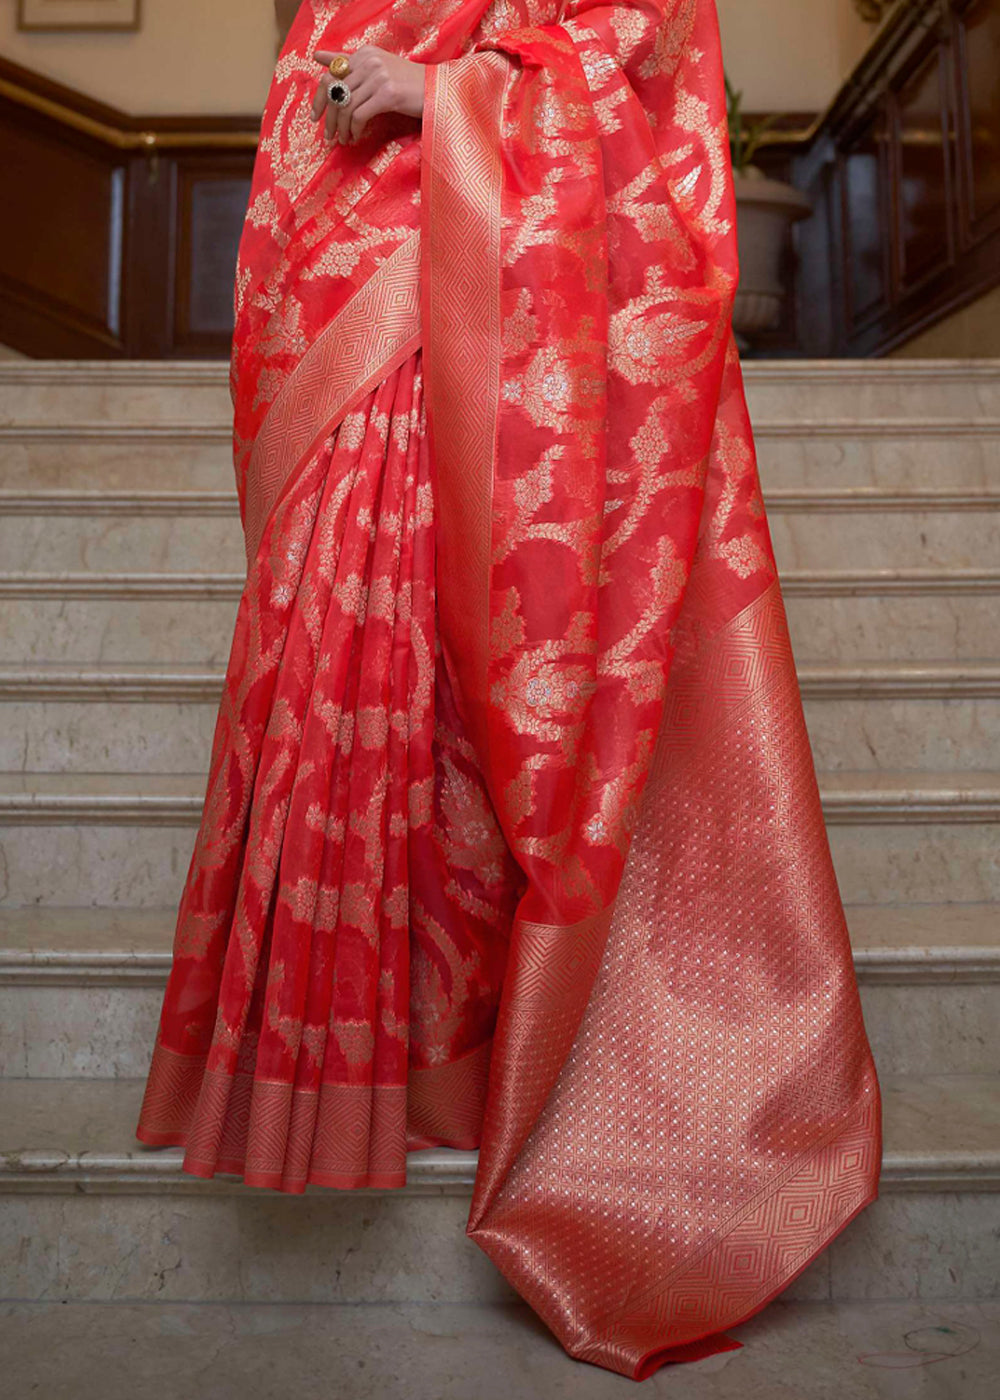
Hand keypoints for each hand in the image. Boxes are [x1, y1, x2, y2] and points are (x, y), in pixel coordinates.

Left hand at [311, 47, 425, 144]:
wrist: (437, 90)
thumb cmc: (407, 84)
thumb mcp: (377, 68)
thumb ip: (350, 63)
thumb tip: (317, 56)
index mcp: (365, 53)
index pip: (331, 74)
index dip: (319, 97)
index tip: (315, 116)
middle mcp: (369, 61)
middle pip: (336, 91)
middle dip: (329, 118)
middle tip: (328, 136)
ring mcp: (378, 76)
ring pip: (346, 105)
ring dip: (342, 128)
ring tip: (344, 140)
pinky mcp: (387, 94)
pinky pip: (360, 115)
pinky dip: (355, 130)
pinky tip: (357, 137)